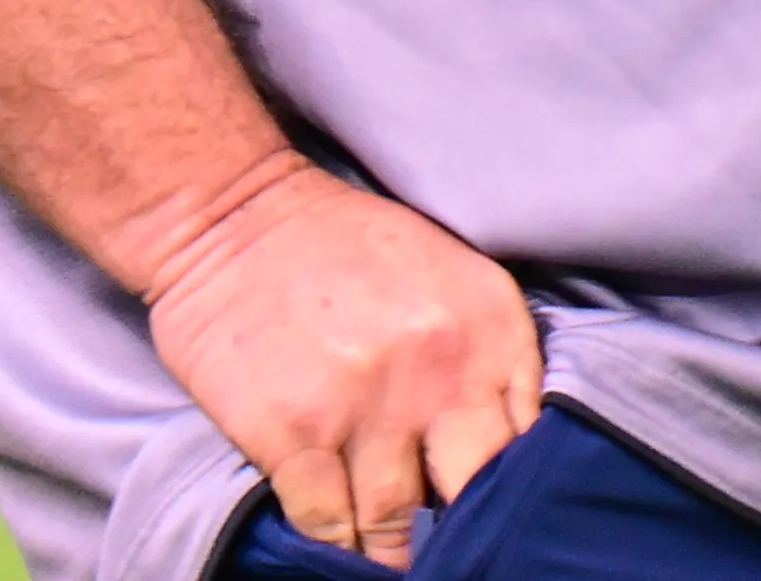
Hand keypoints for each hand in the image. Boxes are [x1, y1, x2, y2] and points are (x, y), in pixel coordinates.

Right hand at [139, 155, 542, 568]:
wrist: (229, 212)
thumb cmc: (342, 245)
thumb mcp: (448, 275)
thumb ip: (487, 358)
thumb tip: (506, 455)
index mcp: (489, 323)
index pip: (531, 442)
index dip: (511, 489)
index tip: (494, 511)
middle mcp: (438, 367)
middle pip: (474, 495)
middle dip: (460, 528)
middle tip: (447, 544)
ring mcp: (364, 405)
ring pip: (396, 524)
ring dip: (389, 544)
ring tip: (385, 549)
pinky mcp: (292, 434)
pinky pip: (328, 525)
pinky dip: (333, 542)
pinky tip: (337, 539)